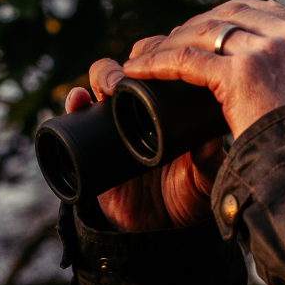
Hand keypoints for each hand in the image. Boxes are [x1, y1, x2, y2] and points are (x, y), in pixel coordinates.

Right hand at [72, 62, 226, 231]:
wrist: (156, 229)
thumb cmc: (186, 197)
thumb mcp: (204, 180)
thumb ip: (209, 162)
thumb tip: (211, 139)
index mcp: (170, 108)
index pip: (162, 69)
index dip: (158, 55)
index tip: (160, 59)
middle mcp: (140, 109)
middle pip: (129, 67)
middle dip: (129, 62)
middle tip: (132, 73)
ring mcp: (114, 123)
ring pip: (100, 82)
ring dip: (102, 74)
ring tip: (108, 87)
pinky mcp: (89, 143)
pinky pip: (75, 118)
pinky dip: (74, 104)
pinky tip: (78, 101)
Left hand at [120, 0, 284, 137]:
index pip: (267, 12)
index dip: (231, 18)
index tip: (209, 31)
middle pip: (234, 13)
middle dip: (195, 24)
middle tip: (170, 40)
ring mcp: (271, 51)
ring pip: (205, 32)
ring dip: (171, 41)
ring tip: (145, 55)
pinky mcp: (243, 73)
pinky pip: (187, 61)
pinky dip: (158, 64)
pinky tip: (137, 71)